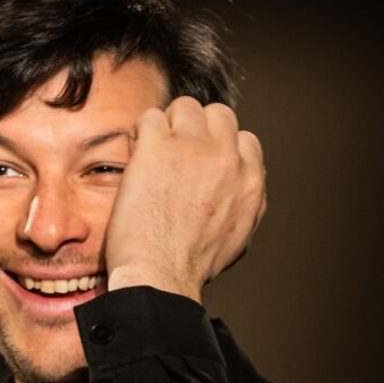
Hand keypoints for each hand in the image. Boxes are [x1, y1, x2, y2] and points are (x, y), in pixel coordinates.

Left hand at [103, 96, 266, 302]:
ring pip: (185, 108)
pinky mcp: (157, 147)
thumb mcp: (237, 237)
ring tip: (150, 151)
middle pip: (218, 116)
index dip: (217, 149)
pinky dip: (139, 132)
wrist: (160, 274)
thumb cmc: (189, 267)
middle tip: (172, 152)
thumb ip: (242, 205)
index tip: (196, 163)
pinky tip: (133, 154)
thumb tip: (235, 193)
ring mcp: (193, 148)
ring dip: (167, 124)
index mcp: (250, 181)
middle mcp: (228, 158)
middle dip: (196, 129)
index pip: (243, 140)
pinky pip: (149, 118)